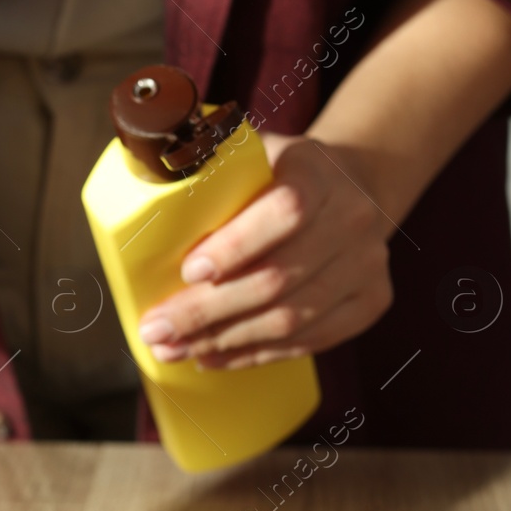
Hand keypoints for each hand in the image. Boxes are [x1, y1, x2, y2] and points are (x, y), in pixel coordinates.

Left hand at [136, 133, 394, 369]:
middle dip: (207, 313)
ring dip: (225, 342)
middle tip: (156, 329)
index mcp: (318, 172)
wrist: (352, 184)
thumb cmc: (278, 173)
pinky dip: (256, 354)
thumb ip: (207, 170)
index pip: (286, 211)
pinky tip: (214, 357)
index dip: (236, 246)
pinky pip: (310, 340)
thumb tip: (140, 197)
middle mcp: (353, 218)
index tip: (189, 271)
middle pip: (278, 279)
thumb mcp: (249, 153)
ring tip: (174, 349)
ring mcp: (367, 263)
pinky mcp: (370, 301)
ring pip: (291, 319)